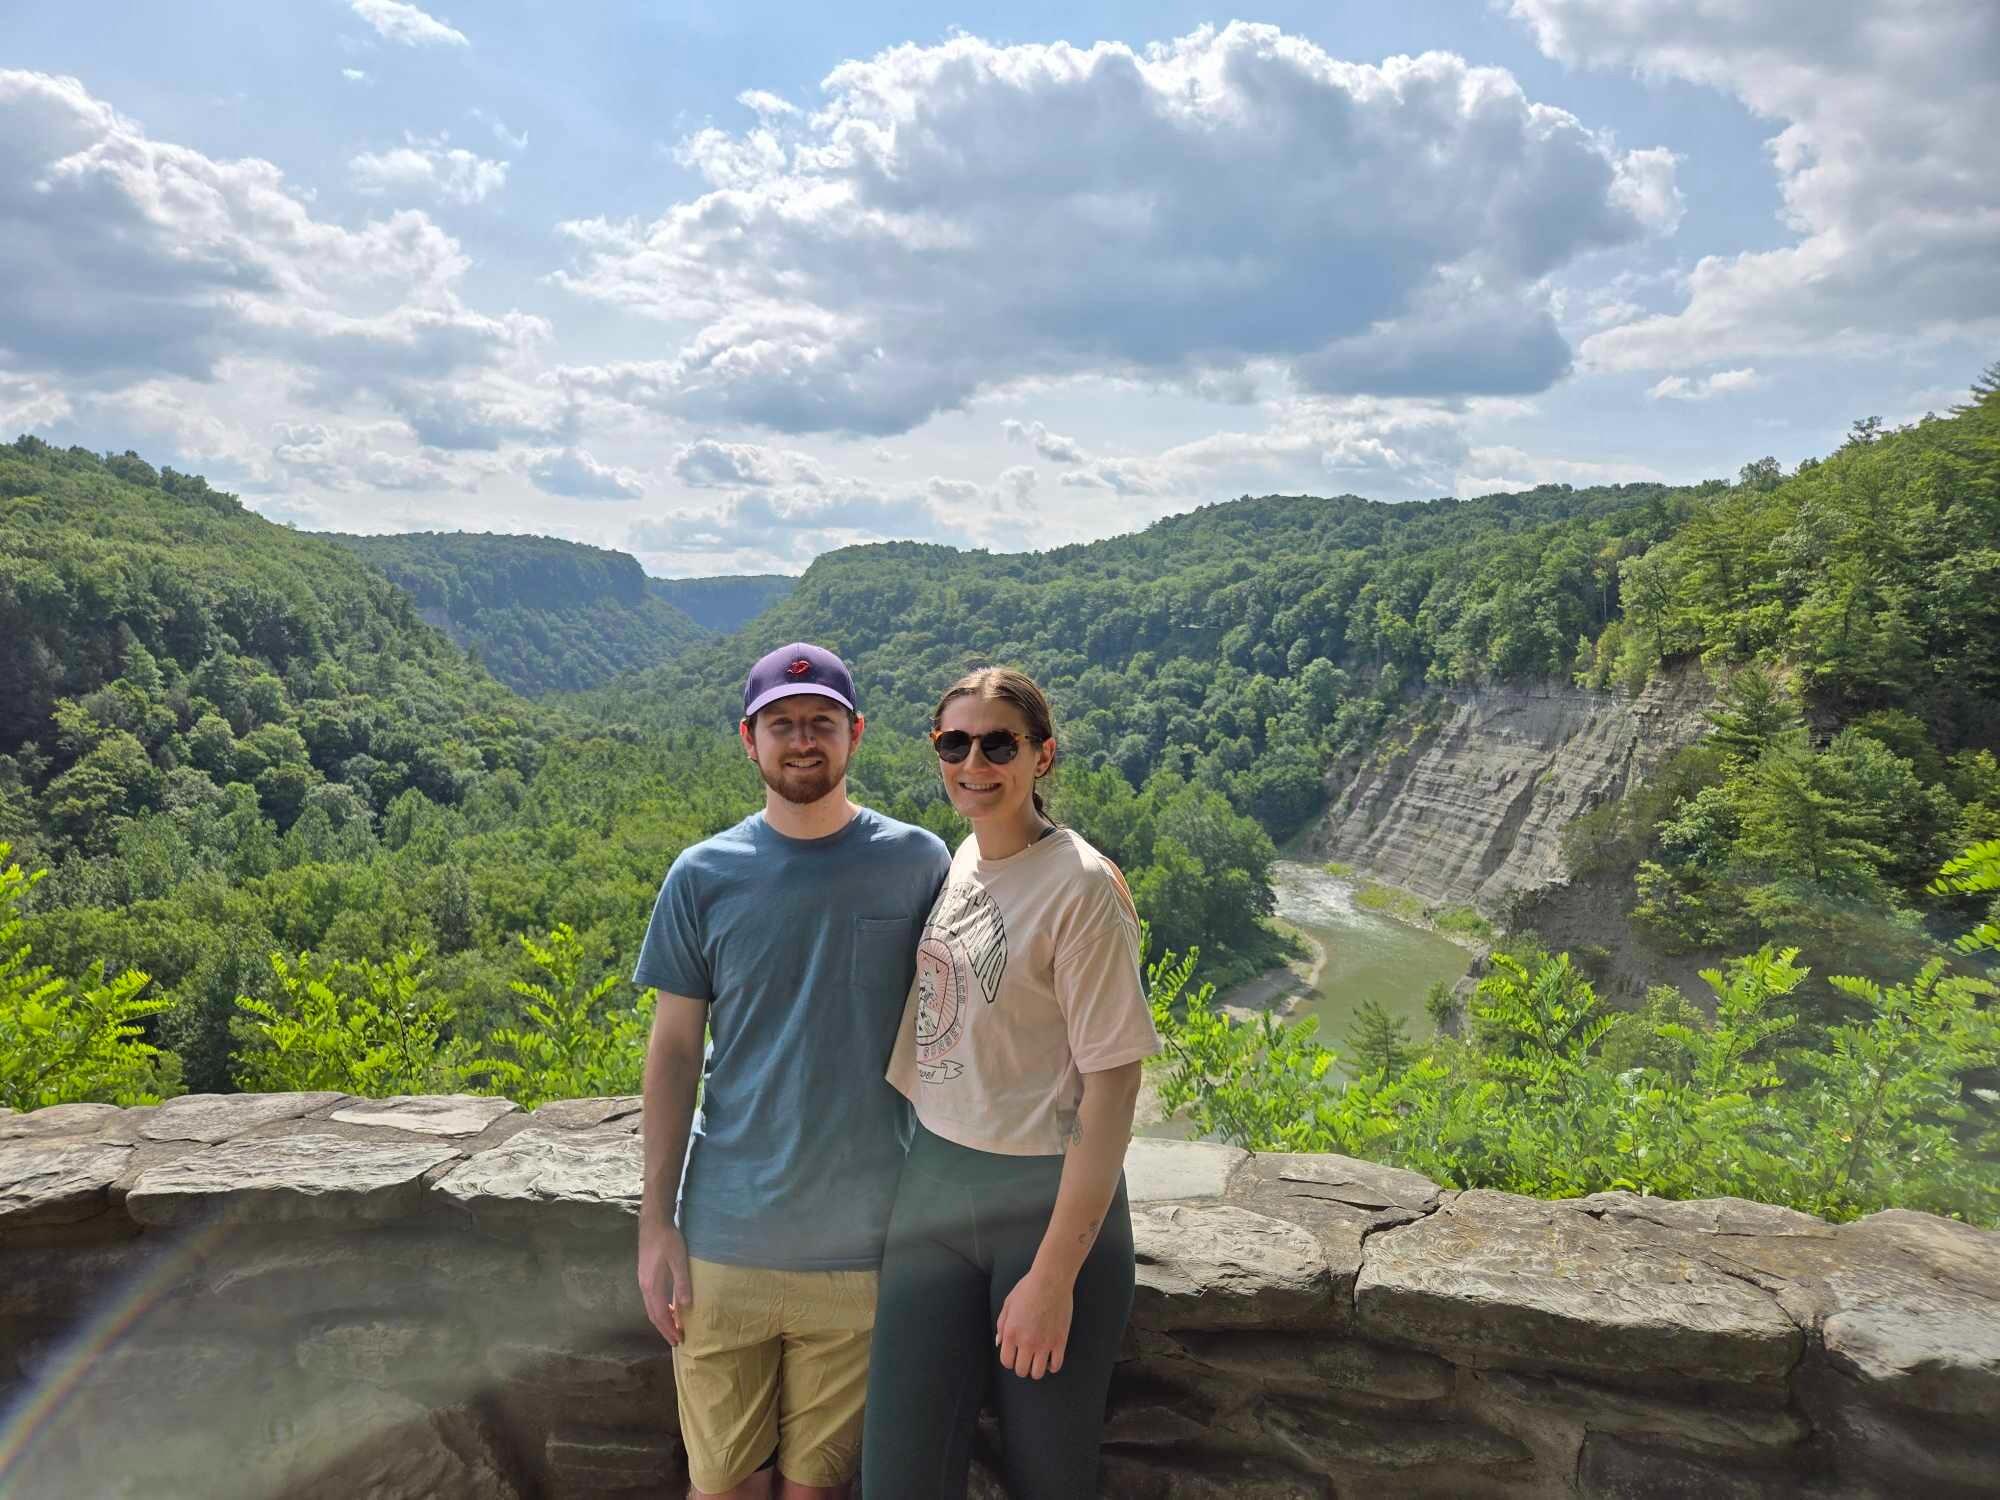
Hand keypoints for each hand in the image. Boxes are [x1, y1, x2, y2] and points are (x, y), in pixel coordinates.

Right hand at [638, 1214, 692, 1345]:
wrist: (653, 1224)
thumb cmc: (668, 1241)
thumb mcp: (679, 1261)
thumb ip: (682, 1283)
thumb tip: (686, 1305)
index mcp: (653, 1286)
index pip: (661, 1315)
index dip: (669, 1329)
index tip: (678, 1340)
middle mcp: (645, 1288)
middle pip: (653, 1315)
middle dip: (664, 1329)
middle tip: (676, 1340)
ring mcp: (643, 1282)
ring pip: (651, 1308)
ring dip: (662, 1320)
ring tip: (674, 1327)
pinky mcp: (645, 1276)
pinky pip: (651, 1300)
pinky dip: (659, 1309)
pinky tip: (670, 1307)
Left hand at [995, 1266, 1072, 1379]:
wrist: (1051, 1280)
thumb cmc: (1028, 1288)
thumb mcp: (1008, 1303)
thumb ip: (1001, 1325)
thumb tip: (999, 1343)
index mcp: (1011, 1333)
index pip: (1006, 1362)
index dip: (1009, 1361)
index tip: (1014, 1355)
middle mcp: (1026, 1342)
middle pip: (1021, 1371)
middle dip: (1022, 1367)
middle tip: (1026, 1358)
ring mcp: (1044, 1343)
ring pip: (1038, 1373)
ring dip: (1036, 1369)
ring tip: (1038, 1360)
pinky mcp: (1060, 1341)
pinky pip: (1056, 1366)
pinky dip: (1052, 1366)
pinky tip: (1050, 1358)